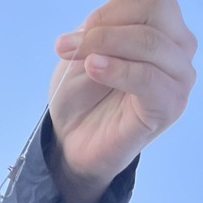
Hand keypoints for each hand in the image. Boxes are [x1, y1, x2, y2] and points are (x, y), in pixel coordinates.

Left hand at [49, 0, 196, 202]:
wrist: (73, 142)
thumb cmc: (82, 95)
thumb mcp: (86, 50)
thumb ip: (101, 27)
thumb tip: (104, 18)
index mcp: (163, 30)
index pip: (153, 1)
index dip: (111, 11)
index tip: (74, 36)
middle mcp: (178, 51)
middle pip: (156, 13)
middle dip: (107, 27)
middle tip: (69, 47)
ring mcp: (178, 79)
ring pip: (151, 43)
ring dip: (107, 46)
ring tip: (81, 62)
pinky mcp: (169, 107)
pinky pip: (149, 78)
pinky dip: (118, 70)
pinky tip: (94, 69)